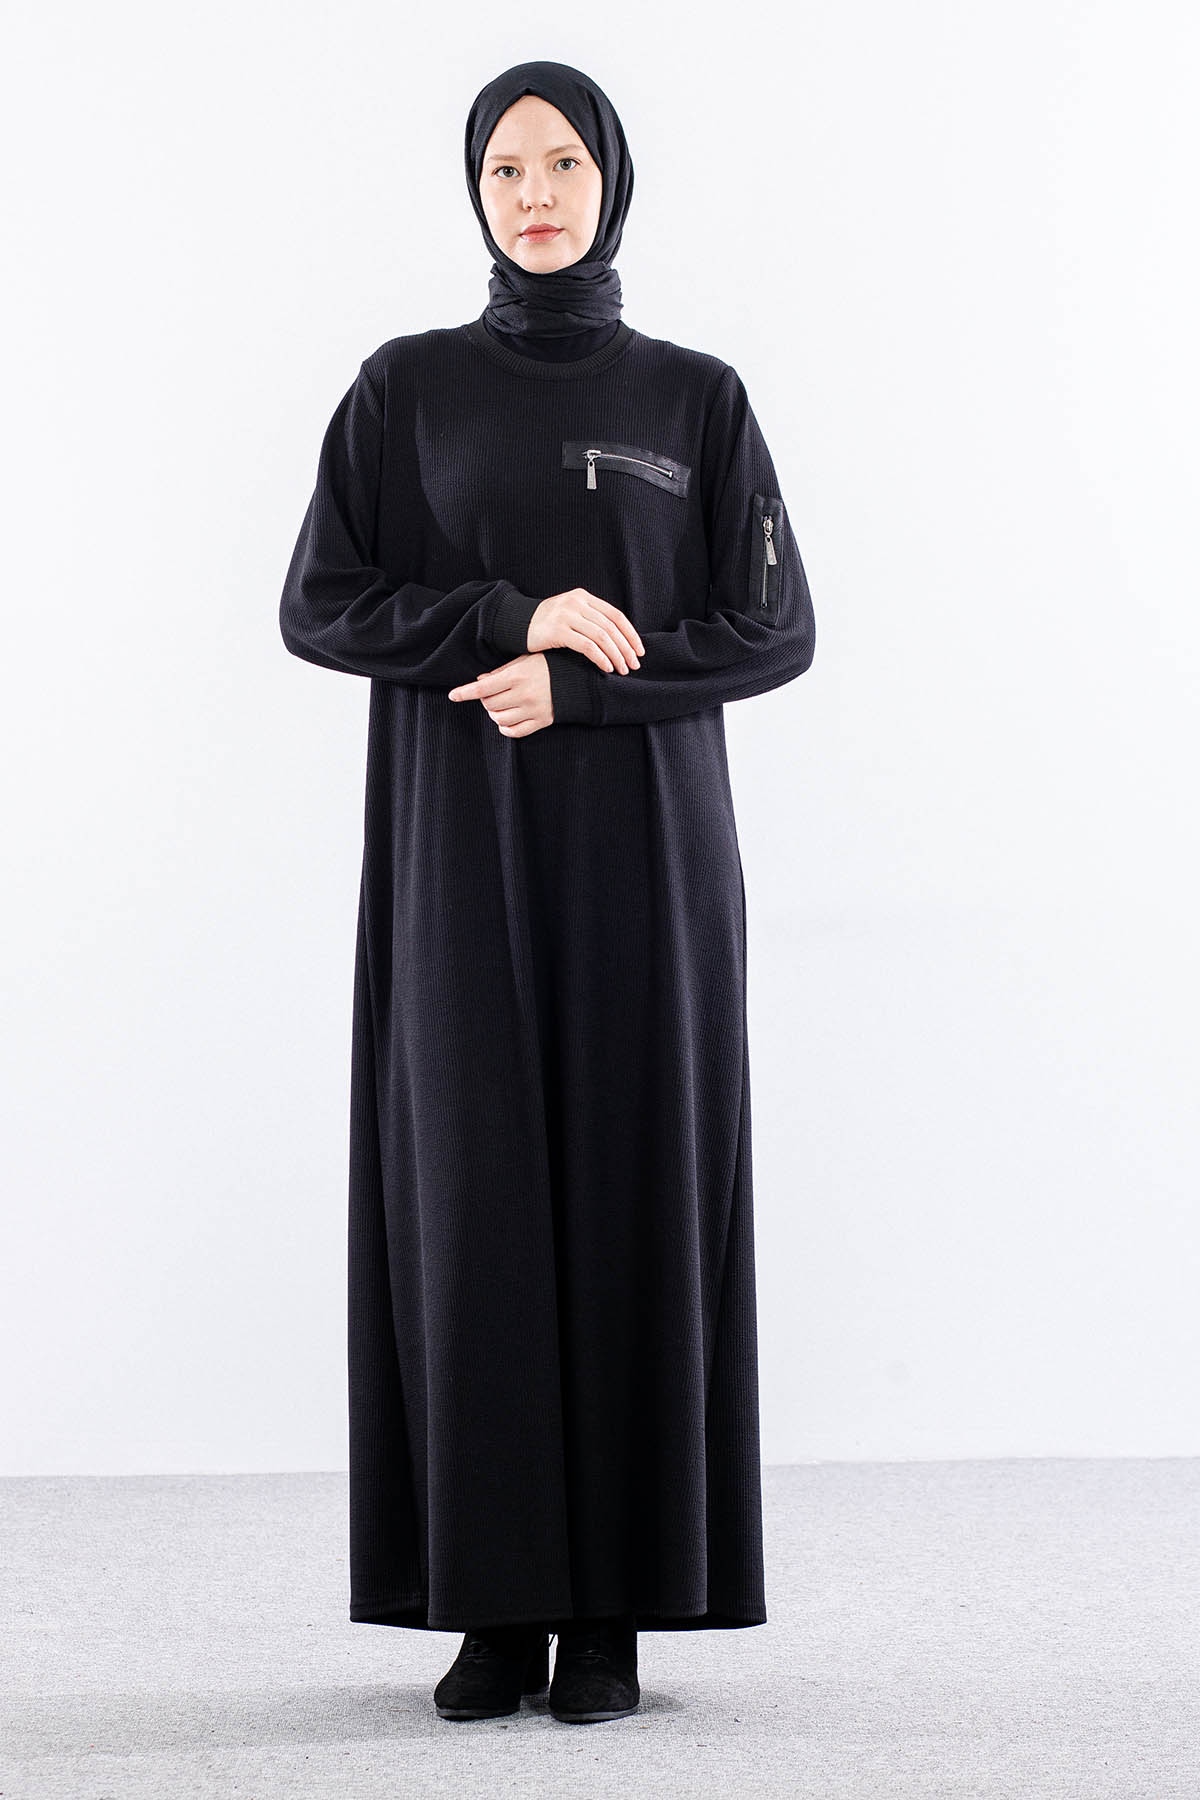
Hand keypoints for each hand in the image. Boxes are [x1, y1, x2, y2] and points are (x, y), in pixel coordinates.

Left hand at [448, 653, 555, 736]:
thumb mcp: (525, 660)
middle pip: (490, 705)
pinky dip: (505, 728)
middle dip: (486, 701)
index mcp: (517, 676)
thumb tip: (480, 681)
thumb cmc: (549, 665)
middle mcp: (524, 694)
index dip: (465, 693)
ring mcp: (533, 710)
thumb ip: (501, 672)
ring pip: (500, 719)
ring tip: (501, 706)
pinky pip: (515, 732)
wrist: (579, 678)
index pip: (483, 688)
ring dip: (495, 714)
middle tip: (491, 694)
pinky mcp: (542, 721)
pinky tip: (506, 720)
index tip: (453, 695)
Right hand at [527, 588, 643, 672]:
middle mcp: (577, 603)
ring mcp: (567, 615)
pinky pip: (587, 646)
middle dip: (626, 648)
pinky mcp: (558, 630)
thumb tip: (620, 640)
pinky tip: (606, 668)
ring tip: (622, 669)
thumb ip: (591, 620)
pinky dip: (600, 658)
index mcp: (584, 597)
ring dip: (616, 655)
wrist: (518, 624)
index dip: (631, 634)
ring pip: (602, 637)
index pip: (616, 615)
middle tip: (634, 665)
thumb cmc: (548, 625)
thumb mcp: (571, 615)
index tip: (640, 651)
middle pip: (611, 627)